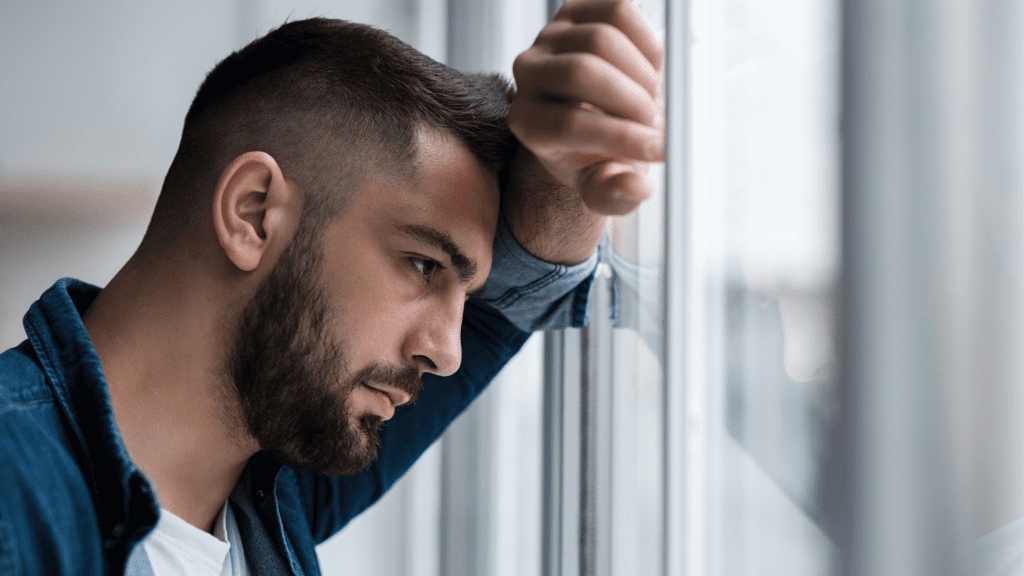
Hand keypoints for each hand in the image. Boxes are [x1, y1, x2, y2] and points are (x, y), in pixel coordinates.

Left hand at [508, 0, 663, 215]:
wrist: (597, 116)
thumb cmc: (596, 154)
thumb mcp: (602, 186)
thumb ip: (614, 195)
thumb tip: (634, 188)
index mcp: (527, 121)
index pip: (568, 124)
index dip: (622, 138)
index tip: (660, 150)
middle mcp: (527, 73)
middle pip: (583, 71)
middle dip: (633, 101)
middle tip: (659, 124)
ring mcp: (550, 36)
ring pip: (603, 38)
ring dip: (643, 75)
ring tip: (653, 101)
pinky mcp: (577, 9)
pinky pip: (620, 10)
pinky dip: (647, 43)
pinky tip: (650, 72)